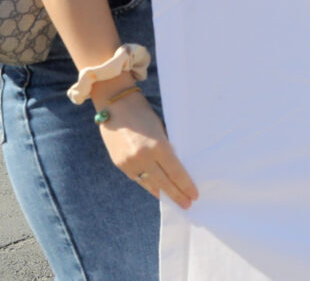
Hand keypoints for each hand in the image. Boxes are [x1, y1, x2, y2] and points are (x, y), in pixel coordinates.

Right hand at [95, 87, 198, 208]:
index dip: (186, 186)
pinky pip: (138, 180)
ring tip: (174, 201)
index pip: (176, 172)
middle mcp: (143, 157)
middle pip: (164, 183)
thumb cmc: (143, 112)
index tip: (194, 195)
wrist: (115, 105)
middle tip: (187, 205)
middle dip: (177, 195)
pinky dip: (149, 185)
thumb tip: (176, 167)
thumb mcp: (160, 128)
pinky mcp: (120, 165)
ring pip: (150, 185)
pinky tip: (158, 190)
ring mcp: (129, 163)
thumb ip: (166, 148)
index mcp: (157, 145)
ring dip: (163, 194)